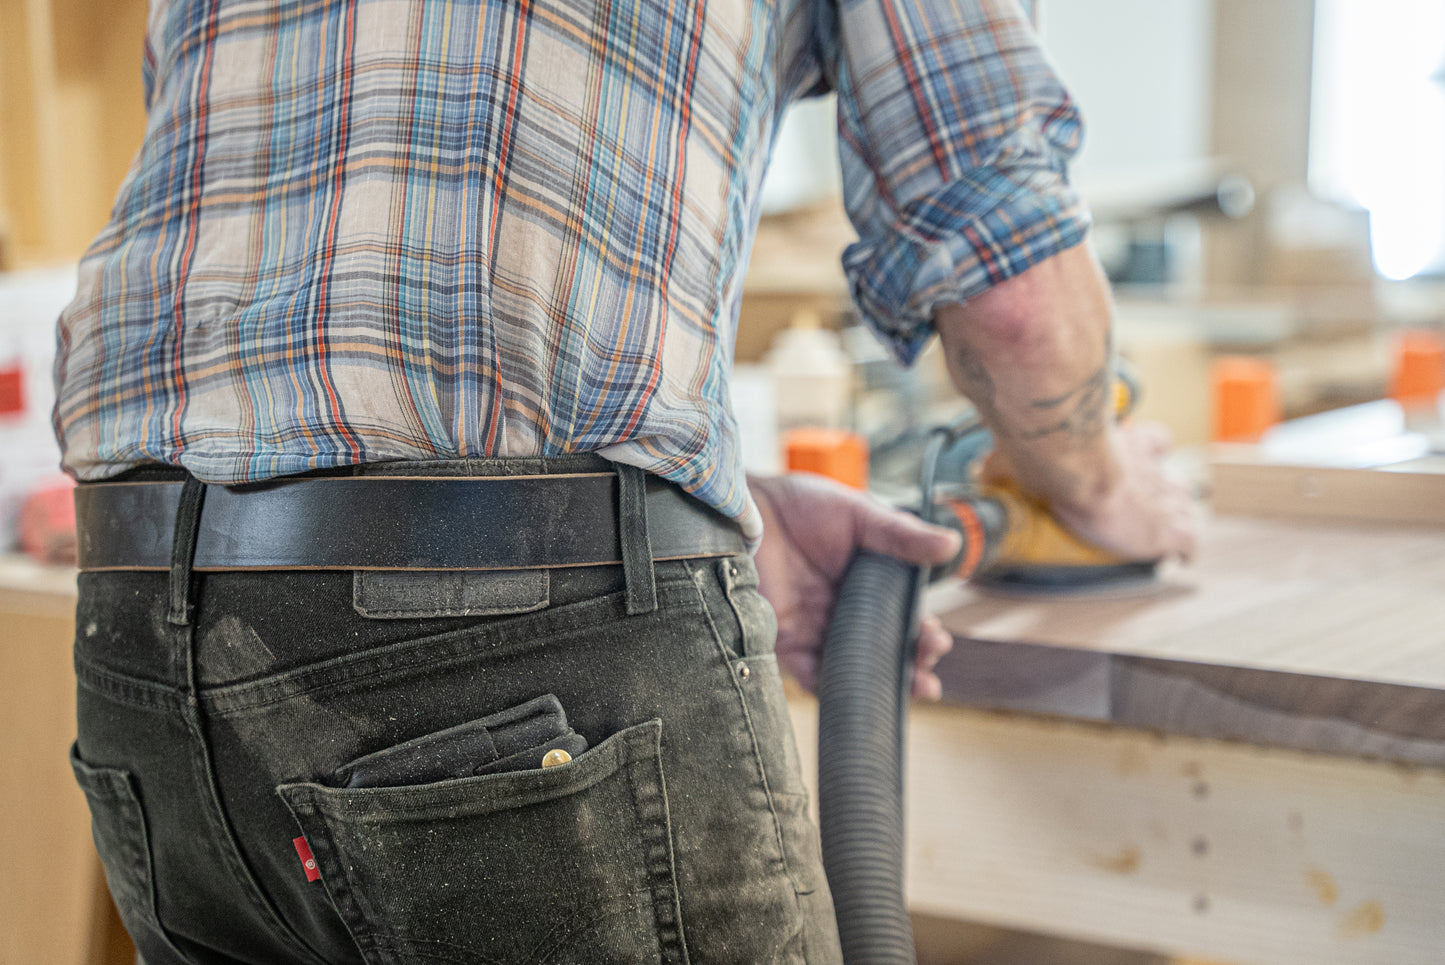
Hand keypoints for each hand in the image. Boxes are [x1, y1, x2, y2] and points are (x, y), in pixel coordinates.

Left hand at [749, 473, 961, 698]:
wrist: (746, 510)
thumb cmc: (801, 505)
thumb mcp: (859, 514)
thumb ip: (901, 535)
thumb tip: (952, 545)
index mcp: (867, 584)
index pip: (903, 618)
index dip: (923, 634)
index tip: (937, 640)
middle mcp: (844, 611)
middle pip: (884, 649)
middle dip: (912, 664)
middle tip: (928, 670)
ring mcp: (815, 629)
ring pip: (855, 668)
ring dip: (883, 682)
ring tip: (913, 689)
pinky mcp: (784, 641)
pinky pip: (811, 675)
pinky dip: (835, 690)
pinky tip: (859, 697)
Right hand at [984, 420, 1197, 562]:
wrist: (1073, 467)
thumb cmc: (1050, 453)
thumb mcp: (1028, 452)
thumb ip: (1010, 459)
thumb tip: (981, 468)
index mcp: (1129, 441)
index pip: (1153, 441)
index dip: (1146, 453)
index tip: (1132, 465)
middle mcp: (1153, 465)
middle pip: (1172, 475)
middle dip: (1161, 491)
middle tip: (1143, 505)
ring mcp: (1165, 496)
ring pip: (1183, 507)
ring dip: (1172, 520)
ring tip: (1156, 534)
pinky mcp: (1169, 529)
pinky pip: (1189, 542)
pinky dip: (1183, 550)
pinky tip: (1178, 558)